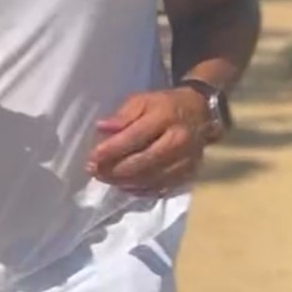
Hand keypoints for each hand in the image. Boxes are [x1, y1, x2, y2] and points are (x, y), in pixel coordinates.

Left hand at [86, 86, 210, 196]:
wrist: (199, 114)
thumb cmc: (165, 105)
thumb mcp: (142, 100)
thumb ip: (122, 115)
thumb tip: (102, 128)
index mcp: (165, 118)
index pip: (134, 137)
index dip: (111, 150)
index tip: (92, 158)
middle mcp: (179, 141)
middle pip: (142, 162)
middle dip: (115, 170)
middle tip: (95, 172)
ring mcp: (186, 161)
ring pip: (151, 179)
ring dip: (124, 183)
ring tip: (106, 179)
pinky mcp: (189, 175)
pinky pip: (161, 189)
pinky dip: (140, 190)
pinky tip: (125, 186)